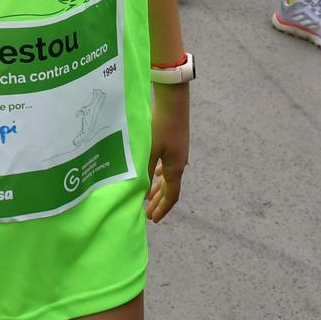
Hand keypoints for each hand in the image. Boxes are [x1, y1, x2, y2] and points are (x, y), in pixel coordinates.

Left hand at [145, 82, 188, 221]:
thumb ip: (145, 170)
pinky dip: (160, 173)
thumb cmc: (160, 125)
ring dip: (158, 188)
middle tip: (148, 213)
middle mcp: (179, 162)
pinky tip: (155, 172)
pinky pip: (168, 164)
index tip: (153, 220)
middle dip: (159, 202)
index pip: (171, 196)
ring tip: (148, 197)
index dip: (162, 209)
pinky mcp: (174, 142)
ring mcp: (178, 152)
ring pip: (169, 177)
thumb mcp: (150, 150)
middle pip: (170, 188)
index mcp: (176, 167)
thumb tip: (141, 191)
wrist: (173, 99)